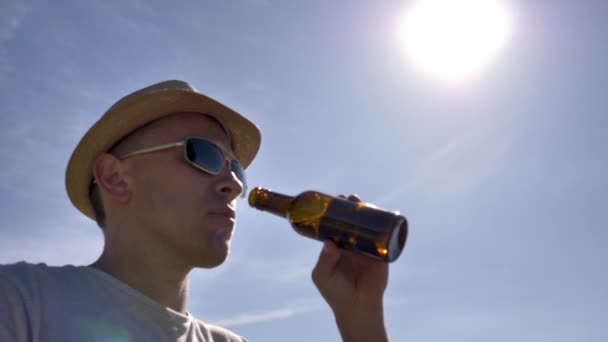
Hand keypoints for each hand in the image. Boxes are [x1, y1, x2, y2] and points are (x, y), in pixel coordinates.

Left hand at [311, 194, 389, 341]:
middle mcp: (352, 244)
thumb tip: (331, 243)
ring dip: (370, 212)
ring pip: (370, 225)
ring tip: (367, 204)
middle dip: (353, 207)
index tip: (336, 199)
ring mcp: (368, 248)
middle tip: (352, 198)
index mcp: (336, 245)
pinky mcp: (382, 254)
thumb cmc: (335, 292)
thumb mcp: (323, 276)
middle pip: (354, 220)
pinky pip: (386, 238)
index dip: (336, 211)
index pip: (336, 224)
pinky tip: (386, 215)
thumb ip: (325, 260)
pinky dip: (387, 226)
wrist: (357, 307)